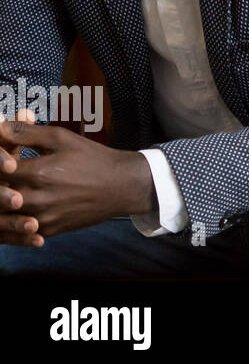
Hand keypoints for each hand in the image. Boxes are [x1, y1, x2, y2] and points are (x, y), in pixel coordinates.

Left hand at [0, 117, 154, 237]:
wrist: (121, 186)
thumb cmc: (93, 158)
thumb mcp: (63, 138)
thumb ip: (27, 133)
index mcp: (39, 172)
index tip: (1, 154)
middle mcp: (37, 199)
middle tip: (4, 174)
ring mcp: (42, 218)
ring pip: (5, 215)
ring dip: (3, 202)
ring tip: (9, 189)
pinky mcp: (48, 230)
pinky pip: (18, 230)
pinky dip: (12, 219)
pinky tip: (18, 206)